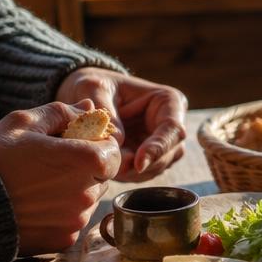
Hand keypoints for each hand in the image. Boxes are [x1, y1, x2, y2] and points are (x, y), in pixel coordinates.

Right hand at [0, 100, 120, 254]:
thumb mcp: (23, 124)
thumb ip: (62, 113)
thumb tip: (90, 108)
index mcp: (86, 161)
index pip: (114, 152)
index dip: (98, 147)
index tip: (77, 146)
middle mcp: (88, 192)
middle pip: (103, 176)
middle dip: (86, 169)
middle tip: (54, 166)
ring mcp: (77, 219)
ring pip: (89, 199)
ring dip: (75, 191)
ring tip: (41, 185)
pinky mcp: (64, 240)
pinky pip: (74, 221)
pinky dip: (62, 214)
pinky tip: (37, 205)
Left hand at [56, 69, 186, 181]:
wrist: (88, 95)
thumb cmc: (95, 86)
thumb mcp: (93, 88)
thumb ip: (105, 111)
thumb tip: (117, 140)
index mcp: (168, 101)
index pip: (173, 128)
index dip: (158, 147)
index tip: (137, 163)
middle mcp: (172, 122)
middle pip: (170, 151)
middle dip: (143, 163)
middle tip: (114, 168)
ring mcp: (164, 141)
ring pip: (159, 165)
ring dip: (135, 171)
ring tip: (108, 164)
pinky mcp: (152, 156)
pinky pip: (146, 173)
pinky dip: (129, 175)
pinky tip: (110, 167)